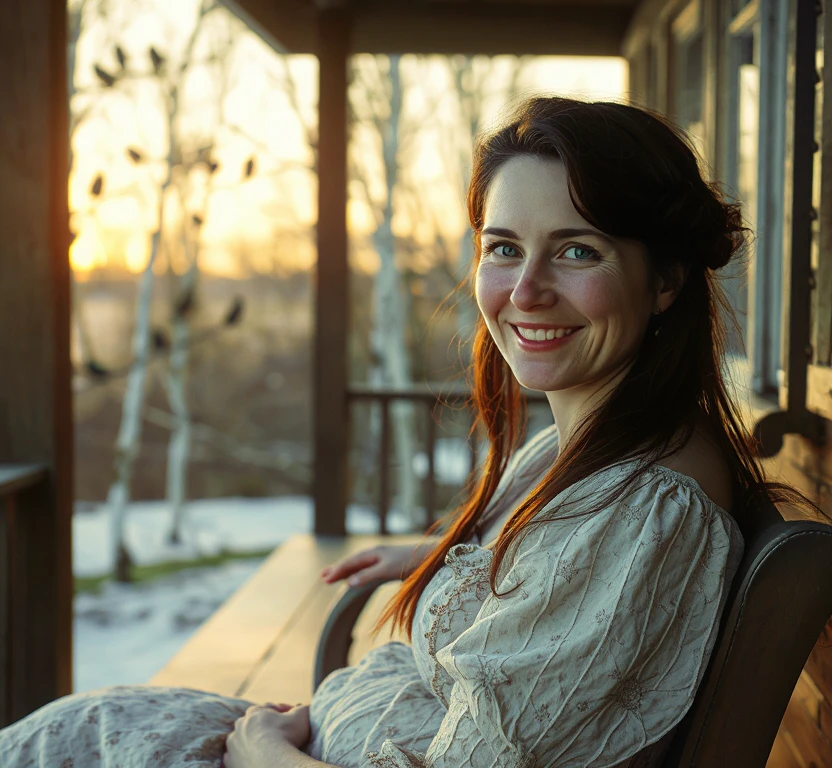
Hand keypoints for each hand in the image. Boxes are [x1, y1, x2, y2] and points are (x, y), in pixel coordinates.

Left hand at [223, 703, 309, 766]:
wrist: (274, 764)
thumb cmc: (288, 737)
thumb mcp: (302, 715)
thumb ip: (301, 708)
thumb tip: (302, 706)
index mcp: (255, 712)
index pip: (267, 708)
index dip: (279, 712)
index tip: (290, 718)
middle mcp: (240, 726)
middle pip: (250, 723)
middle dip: (261, 726)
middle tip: (276, 734)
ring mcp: (233, 745)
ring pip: (240, 740)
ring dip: (249, 742)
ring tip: (264, 749)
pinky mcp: (230, 762)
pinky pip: (233, 758)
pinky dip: (242, 758)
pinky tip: (253, 760)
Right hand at [319, 540, 437, 587]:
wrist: (432, 557)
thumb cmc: (411, 562)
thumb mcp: (387, 570)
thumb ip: (368, 575)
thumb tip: (348, 582)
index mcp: (374, 553)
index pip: (351, 562)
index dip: (338, 571)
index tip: (325, 579)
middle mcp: (377, 553)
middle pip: (353, 561)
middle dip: (339, 568)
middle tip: (323, 576)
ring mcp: (384, 557)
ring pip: (361, 564)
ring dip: (348, 570)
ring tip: (336, 575)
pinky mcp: (391, 563)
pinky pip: (369, 567)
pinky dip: (359, 572)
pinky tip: (359, 575)